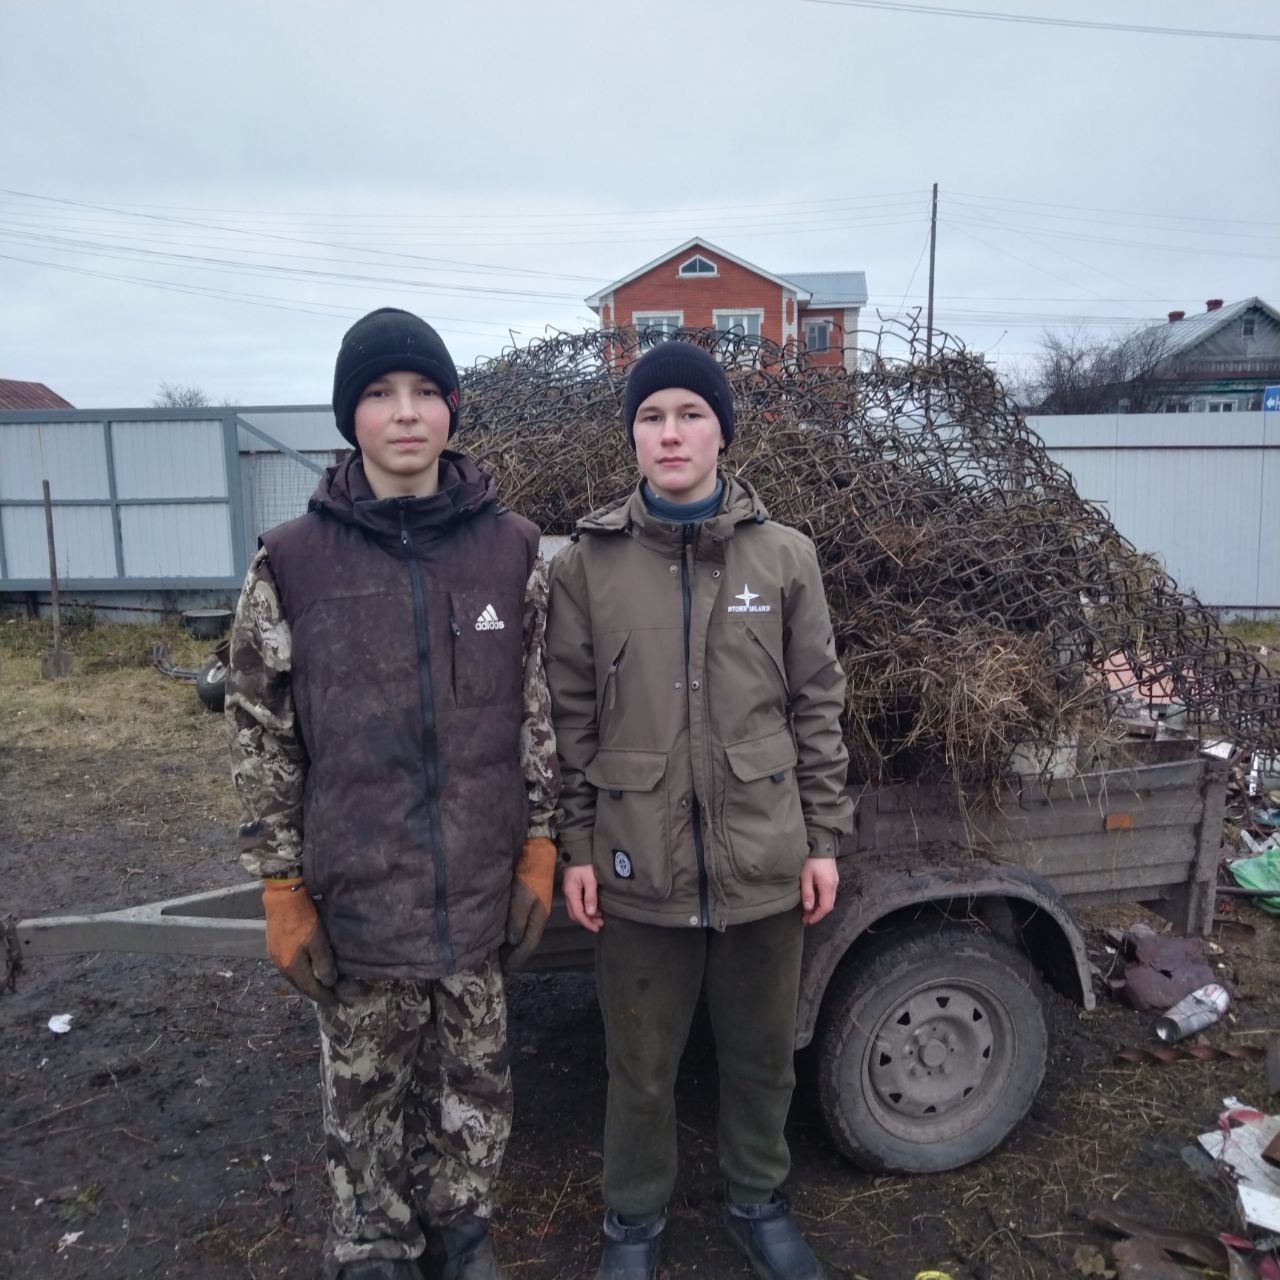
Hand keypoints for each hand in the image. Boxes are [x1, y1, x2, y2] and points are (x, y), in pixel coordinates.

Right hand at [261, 877, 338, 1005]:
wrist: (282, 898)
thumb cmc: (303, 919)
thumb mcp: (319, 941)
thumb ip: (324, 964)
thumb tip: (329, 982)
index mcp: (293, 967)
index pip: (311, 990)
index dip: (324, 998)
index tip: (335, 1004)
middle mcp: (281, 966)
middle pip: (300, 986)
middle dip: (315, 992)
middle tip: (329, 997)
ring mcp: (274, 957)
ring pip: (293, 977)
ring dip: (306, 983)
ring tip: (319, 985)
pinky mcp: (273, 947)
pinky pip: (288, 967)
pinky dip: (299, 972)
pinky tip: (306, 969)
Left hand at [503, 837, 557, 970]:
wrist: (538, 854)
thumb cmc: (528, 875)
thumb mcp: (521, 898)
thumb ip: (517, 920)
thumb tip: (513, 941)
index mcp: (538, 918)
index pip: (527, 944)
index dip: (517, 957)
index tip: (506, 969)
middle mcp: (538, 916)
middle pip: (527, 940)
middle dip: (515, 953)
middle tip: (500, 963)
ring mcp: (535, 908)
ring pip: (524, 931)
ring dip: (514, 943)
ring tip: (501, 951)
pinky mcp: (530, 901)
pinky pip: (521, 922)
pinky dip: (514, 931)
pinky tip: (505, 932)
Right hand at [562, 865, 603, 932]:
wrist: (578, 849)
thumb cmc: (585, 863)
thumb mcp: (590, 879)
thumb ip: (590, 897)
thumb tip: (590, 913)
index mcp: (571, 892)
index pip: (577, 913)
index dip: (587, 922)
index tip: (597, 928)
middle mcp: (568, 893)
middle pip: (575, 913)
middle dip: (587, 921)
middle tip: (600, 924)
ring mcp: (569, 890)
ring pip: (576, 909)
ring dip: (587, 915)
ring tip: (599, 917)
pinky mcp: (573, 887)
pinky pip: (577, 903)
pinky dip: (585, 908)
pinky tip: (594, 908)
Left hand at [800, 857, 838, 925]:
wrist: (821, 843)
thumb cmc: (811, 858)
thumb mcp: (805, 875)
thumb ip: (807, 893)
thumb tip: (808, 908)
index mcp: (828, 886)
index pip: (825, 907)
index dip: (817, 916)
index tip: (808, 921)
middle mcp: (834, 885)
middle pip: (828, 905)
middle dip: (817, 914)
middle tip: (806, 918)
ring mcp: (834, 881)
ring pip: (828, 900)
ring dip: (818, 907)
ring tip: (807, 911)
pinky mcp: (832, 877)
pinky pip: (828, 893)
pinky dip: (820, 900)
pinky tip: (812, 900)